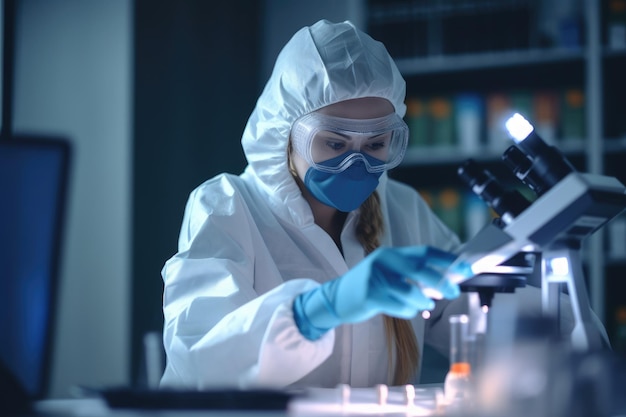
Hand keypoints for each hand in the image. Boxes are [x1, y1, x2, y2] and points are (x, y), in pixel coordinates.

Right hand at [293, 245, 471, 339]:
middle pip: (421, 270)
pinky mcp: (370, 296)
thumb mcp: (387, 271)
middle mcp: (383, 262)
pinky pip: (401, 307)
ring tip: (425, 303)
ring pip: (412, 292)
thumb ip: (412, 272)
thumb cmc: (369, 286)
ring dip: (423, 301)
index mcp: (391, 254)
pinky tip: (405, 309)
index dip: (447, 260)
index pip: (425, 252)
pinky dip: (408, 311)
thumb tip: (446, 279)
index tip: (466, 269)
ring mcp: (375, 279)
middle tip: (453, 292)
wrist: (336, 298)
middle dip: (442, 282)